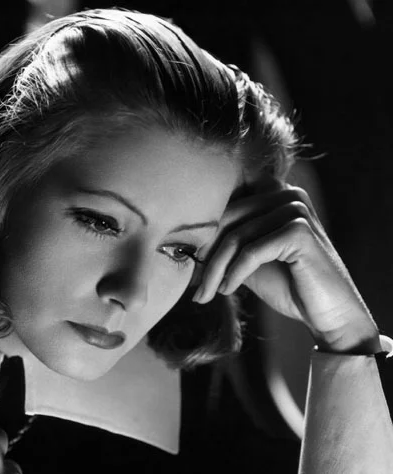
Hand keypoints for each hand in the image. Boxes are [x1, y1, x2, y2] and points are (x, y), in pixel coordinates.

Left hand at [192, 175, 380, 353]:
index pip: (223, 205)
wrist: (328, 312)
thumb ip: (222, 244)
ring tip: (205, 294)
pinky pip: (251, 252)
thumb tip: (177, 244)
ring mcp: (295, 209)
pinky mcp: (299, 231)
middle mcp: (285, 193)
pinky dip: (234, 274)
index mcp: (272, 192)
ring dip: (215, 271)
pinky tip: (227, 291)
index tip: (185, 263)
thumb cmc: (287, 284)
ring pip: (235, 238)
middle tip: (194, 285)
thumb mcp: (246, 259)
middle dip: (204, 256)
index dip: (201, 234)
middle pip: (226, 220)